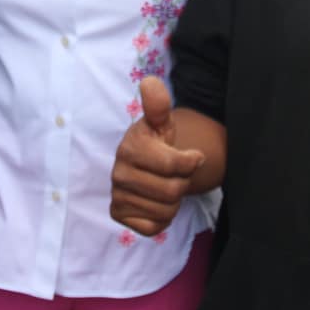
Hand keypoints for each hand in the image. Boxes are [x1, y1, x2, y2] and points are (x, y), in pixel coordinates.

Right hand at [111, 76, 205, 236]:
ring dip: (172, 202)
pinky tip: (154, 202)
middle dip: (181, 184)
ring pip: (165, 210)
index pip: (175, 165)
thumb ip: (158, 105)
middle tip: (174, 174)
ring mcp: (117, 195)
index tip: (192, 157)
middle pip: (172, 191)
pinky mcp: (119, 216)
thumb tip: (150, 82)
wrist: (145, 166)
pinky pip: (154, 227)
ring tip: (164, 186)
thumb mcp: (162, 123)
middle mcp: (118, 172)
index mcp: (130, 147)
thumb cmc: (157, 143)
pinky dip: (161, 218)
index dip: (191, 162)